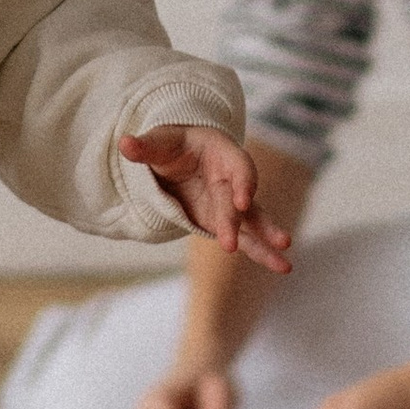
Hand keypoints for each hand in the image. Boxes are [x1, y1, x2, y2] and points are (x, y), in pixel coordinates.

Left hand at [124, 126, 292, 273]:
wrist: (181, 154)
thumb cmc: (174, 144)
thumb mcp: (160, 141)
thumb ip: (145, 146)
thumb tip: (124, 144)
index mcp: (222, 152)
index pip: (239, 165)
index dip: (243, 181)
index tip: (241, 200)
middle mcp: (232, 178)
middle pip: (238, 200)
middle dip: (235, 221)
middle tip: (228, 243)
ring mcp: (231, 202)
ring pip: (252, 222)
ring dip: (265, 241)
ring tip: (285, 263)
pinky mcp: (226, 222)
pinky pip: (247, 238)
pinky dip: (261, 252)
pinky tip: (282, 267)